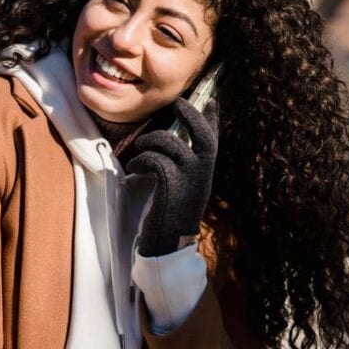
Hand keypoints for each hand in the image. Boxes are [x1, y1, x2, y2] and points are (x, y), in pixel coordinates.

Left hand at [128, 98, 218, 256]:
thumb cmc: (170, 216)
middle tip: (179, 103)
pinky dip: (142, 160)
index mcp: (205, 174)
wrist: (168, 245)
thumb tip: (176, 148)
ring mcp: (189, 182)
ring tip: (140, 148)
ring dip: (151, 141)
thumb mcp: (183, 189)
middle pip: (204, 137)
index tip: (211, 102)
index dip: (213, 120)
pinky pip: (156, 160)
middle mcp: (202, 175)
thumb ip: (184, 170)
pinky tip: (134, 168)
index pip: (213, 141)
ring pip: (173, 145)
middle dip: (191, 115)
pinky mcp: (171, 188)